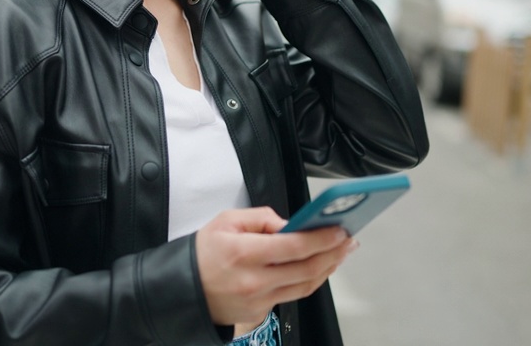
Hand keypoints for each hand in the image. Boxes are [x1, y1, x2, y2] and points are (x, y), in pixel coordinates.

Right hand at [195, 207, 358, 330]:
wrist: (182, 289)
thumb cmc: (203, 253)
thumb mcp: (225, 221)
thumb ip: (261, 218)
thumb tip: (290, 224)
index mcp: (243, 252)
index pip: (293, 246)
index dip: (321, 239)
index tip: (339, 230)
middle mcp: (253, 280)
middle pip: (306, 269)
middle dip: (333, 254)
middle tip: (348, 241)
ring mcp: (258, 301)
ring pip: (305, 286)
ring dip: (327, 269)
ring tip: (338, 253)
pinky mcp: (260, 313)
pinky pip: (291, 296)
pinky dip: (308, 281)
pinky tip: (317, 268)